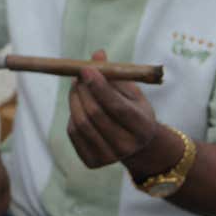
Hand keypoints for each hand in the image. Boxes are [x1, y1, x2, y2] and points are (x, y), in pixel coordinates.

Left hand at [67, 50, 159, 168]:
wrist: (136, 145)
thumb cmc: (133, 110)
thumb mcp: (131, 91)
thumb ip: (114, 74)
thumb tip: (97, 53)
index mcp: (142, 127)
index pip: (117, 107)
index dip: (99, 86)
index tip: (86, 69)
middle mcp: (127, 146)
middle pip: (95, 114)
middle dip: (83, 90)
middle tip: (78, 74)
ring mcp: (109, 157)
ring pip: (81, 122)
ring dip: (74, 99)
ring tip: (77, 86)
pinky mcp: (92, 161)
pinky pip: (73, 132)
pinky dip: (73, 114)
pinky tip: (79, 105)